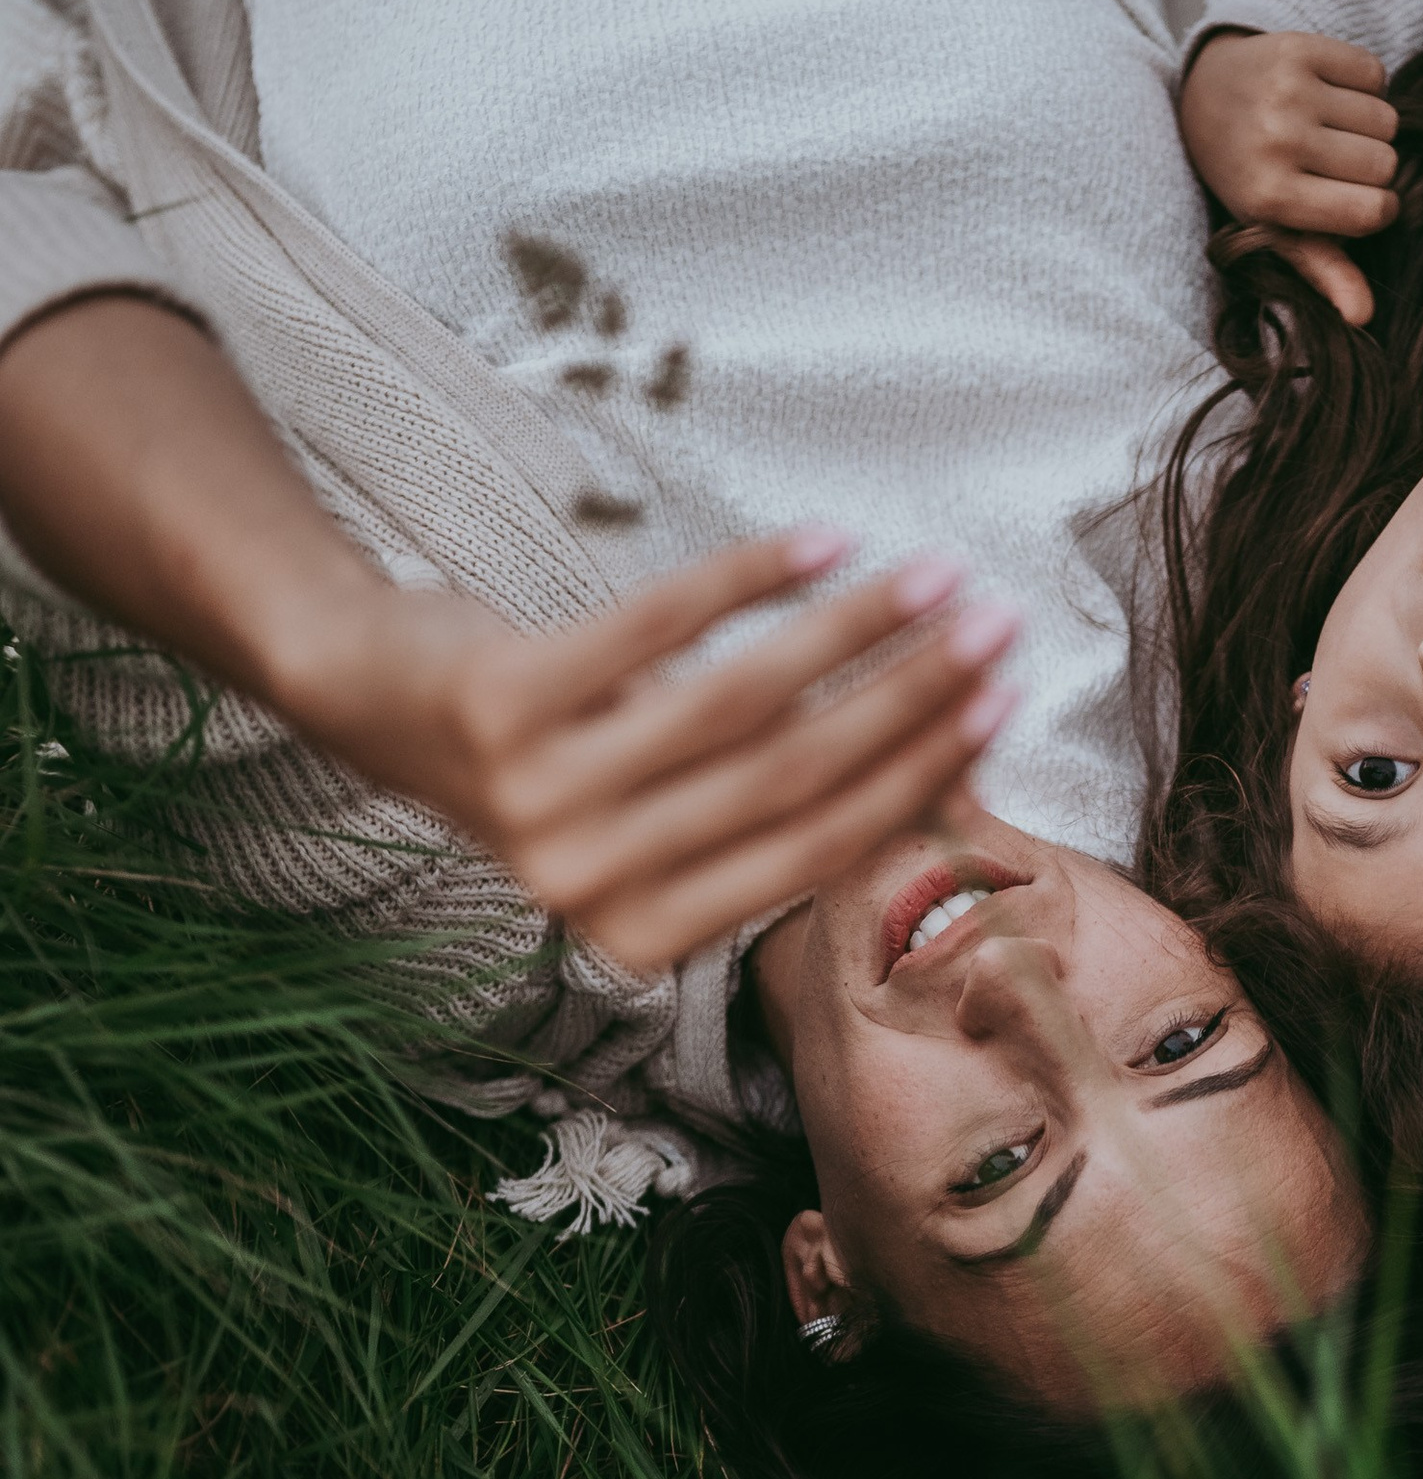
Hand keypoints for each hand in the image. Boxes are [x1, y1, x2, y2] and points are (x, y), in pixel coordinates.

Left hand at [275, 532, 1018, 973]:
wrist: (367, 698)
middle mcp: (591, 882)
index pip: (817, 850)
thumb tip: (933, 762)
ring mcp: (543, 795)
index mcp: (643, 936)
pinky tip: (824, 541)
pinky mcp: (508, 700)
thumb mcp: (646, 819)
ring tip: (932, 578)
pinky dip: (751, 576)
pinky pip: (659, 627)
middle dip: (913, 696)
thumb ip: (761, 817)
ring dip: (855, 629)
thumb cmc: (540, 761)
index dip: (920, 776)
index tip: (999, 706)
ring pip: (743, 703)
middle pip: (795, 776)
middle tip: (994, 632)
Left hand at [1178, 28, 1398, 324]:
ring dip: (1371, 125)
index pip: (1373, 210)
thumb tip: (1363, 315)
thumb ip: (1322, 268)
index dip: (1378, 208)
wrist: (1204, 95)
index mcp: (1271, 196)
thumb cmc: (1248, 172)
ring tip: (1333, 128)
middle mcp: (1277, 141)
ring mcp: (1287, 91)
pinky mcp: (1298, 48)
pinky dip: (1364, 85)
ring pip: (1385, 118)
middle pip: (1384, 163)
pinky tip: (1330, 94)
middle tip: (1335, 161)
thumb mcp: (1275, 227)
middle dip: (1373, 166)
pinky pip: (1374, 73)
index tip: (1358, 202)